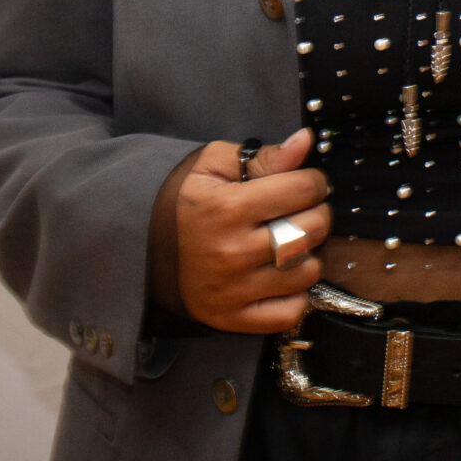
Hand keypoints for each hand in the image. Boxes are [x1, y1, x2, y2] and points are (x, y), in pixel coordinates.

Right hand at [152, 127, 330, 333]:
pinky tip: (280, 277)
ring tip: (288, 244)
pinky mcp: (233, 318)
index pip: (304, 189)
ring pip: (307, 271)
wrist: (144, 249)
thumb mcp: (213, 165)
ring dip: (306, 255)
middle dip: (316, 214)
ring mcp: (234, 290)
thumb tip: (304, 142)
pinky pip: (291, 311)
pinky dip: (295, 295)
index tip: (306, 184)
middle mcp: (233, 251)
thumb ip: (263, 155)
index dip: (313, 181)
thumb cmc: (187, 203)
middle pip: (312, 229)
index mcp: (227, 207)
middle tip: (301, 212)